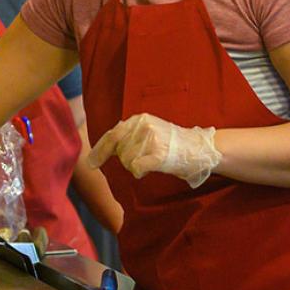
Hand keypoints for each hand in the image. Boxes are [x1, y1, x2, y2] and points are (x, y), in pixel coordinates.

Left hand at [86, 113, 221, 187]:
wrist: (198, 149)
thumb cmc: (171, 143)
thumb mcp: (148, 130)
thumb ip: (128, 135)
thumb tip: (103, 149)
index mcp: (138, 119)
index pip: (112, 135)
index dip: (100, 151)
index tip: (91, 164)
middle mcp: (143, 125)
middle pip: (120, 151)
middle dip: (127, 160)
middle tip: (144, 159)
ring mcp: (151, 139)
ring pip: (128, 161)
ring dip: (137, 166)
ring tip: (154, 160)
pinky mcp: (158, 153)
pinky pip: (137, 168)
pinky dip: (141, 171)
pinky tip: (151, 167)